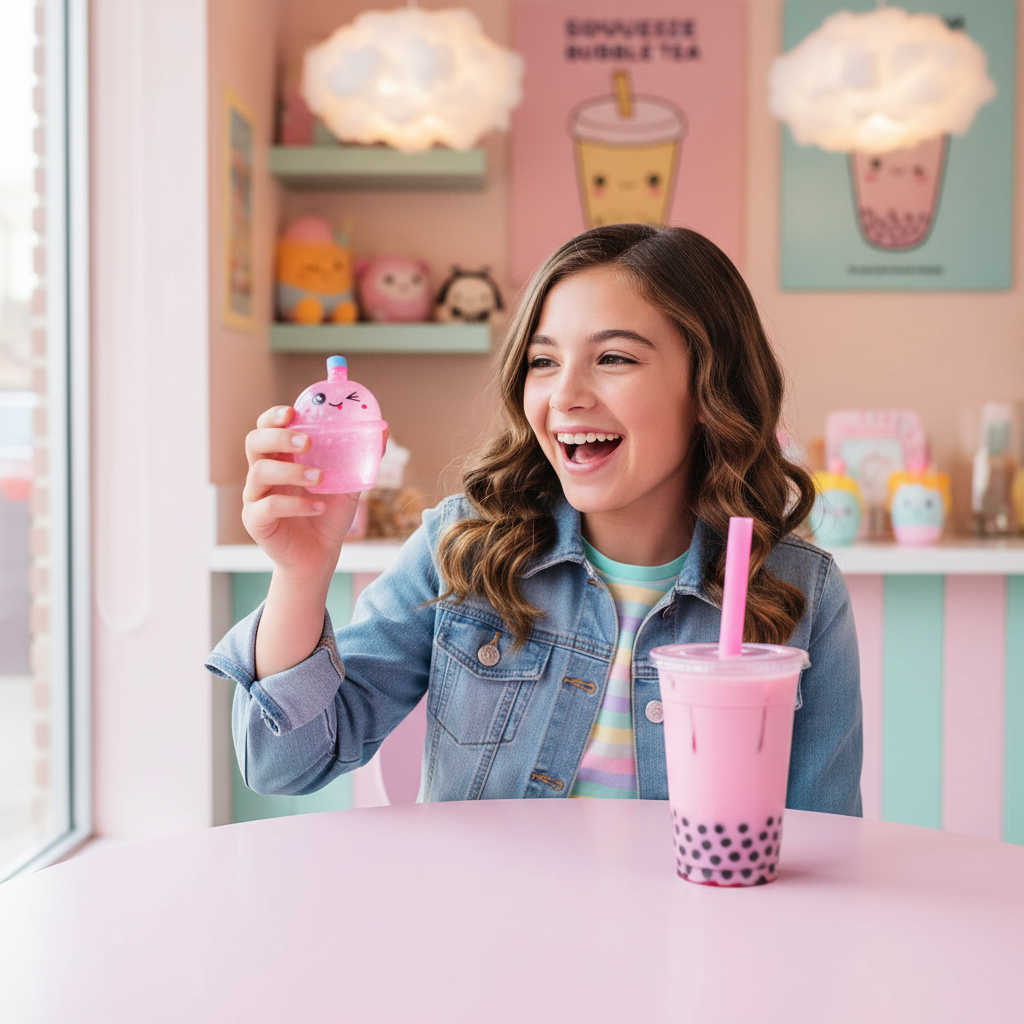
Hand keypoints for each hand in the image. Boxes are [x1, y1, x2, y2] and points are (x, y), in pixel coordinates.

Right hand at [241, 405, 387, 581]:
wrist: (320, 555)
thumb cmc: (329, 514)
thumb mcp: (349, 484)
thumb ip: (359, 458)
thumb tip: (382, 430)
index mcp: (281, 458)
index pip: (266, 427)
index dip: (274, 417)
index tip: (293, 412)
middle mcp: (263, 473)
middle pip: (254, 442)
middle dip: (279, 437)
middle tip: (308, 443)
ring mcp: (256, 496)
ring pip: (259, 472)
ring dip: (292, 472)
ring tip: (320, 479)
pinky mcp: (256, 520)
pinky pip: (268, 506)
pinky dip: (296, 505)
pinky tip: (318, 507)